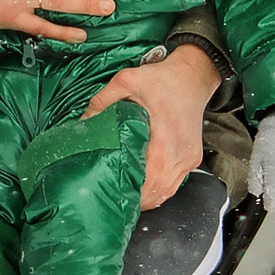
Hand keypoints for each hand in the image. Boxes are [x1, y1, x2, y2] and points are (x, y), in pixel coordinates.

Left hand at [83, 44, 222, 207]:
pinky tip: (141, 185)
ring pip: (168, 192)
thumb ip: (103, 100)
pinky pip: (175, 183)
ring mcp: (189, 158)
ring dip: (147, 196)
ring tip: (124, 193)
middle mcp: (181, 154)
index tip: (112, 192)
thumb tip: (83, 121)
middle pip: (159, 192)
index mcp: (167, 139)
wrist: (192, 76)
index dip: (132, 191)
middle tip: (112, 195)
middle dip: (136, 198)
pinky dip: (158, 188)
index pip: (151, 179)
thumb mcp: (128, 80)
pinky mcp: (191, 158)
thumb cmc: (164, 79)